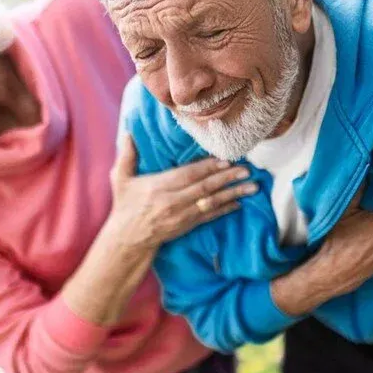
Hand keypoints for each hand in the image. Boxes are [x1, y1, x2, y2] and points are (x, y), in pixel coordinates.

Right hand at [103, 135, 256, 252]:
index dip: (208, 167)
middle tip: (247, 170)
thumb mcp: (120, 179)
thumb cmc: (125, 206)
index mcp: (159, 187)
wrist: (127, 238)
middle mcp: (173, 201)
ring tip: (252, 186)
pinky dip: (225, 210)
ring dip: (233, 194)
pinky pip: (209, 216)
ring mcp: (182, 215)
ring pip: (212, 202)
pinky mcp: (187, 225)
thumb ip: (127, 156)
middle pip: (205, 188)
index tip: (225, 160)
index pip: (188, 174)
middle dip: (228, 178)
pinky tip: (239, 203)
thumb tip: (128, 133)